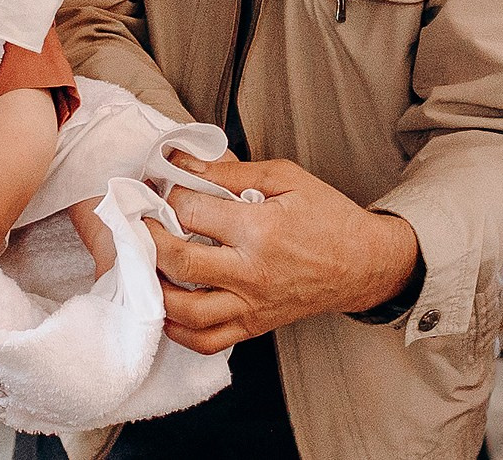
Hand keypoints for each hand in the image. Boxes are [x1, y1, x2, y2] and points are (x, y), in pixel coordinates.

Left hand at [145, 156, 419, 353]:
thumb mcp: (285, 177)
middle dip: (147, 237)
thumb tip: (182, 161)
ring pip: (185, 311)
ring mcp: (252, 305)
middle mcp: (252, 273)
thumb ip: (230, 172)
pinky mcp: (255, 326)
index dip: (167, 193)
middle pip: (178, 261)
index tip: (156, 185)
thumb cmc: (327, 216)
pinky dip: (178, 330)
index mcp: (261, 229)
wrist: (365, 264)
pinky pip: (207, 341)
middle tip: (138, 221)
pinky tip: (165, 307)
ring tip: (145, 263)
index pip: (191, 211)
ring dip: (153, 287)